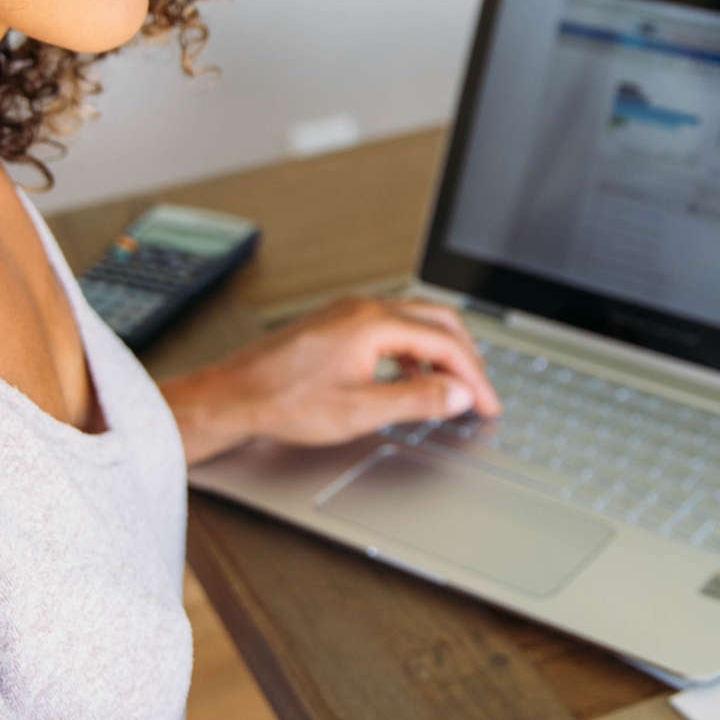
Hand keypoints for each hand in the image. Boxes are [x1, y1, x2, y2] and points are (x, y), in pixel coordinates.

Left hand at [159, 296, 502, 464]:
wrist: (232, 396)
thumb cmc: (282, 402)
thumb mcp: (360, 411)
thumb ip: (417, 401)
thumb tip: (458, 394)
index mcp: (374, 324)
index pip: (446, 343)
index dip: (474, 376)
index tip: (487, 403)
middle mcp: (364, 309)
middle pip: (438, 321)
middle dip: (466, 357)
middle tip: (480, 392)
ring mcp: (349, 313)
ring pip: (415, 321)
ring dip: (441, 353)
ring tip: (452, 388)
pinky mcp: (337, 324)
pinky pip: (392, 327)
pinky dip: (414, 351)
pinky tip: (409, 378)